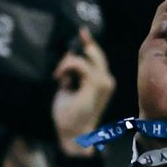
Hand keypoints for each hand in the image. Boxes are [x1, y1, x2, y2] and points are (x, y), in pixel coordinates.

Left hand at [51, 28, 115, 155]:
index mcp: (102, 82)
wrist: (74, 135)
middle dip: (75, 53)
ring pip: (86, 56)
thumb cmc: (70, 115)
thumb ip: (72, 72)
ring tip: (59, 78)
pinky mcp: (96, 85)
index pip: (97, 56)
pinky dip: (68, 67)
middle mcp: (107, 80)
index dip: (89, 43)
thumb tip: (69, 54)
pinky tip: (60, 78)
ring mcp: (104, 82)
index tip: (82, 31)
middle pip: (94, 53)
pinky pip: (80, 64)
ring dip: (68, 63)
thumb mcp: (69, 88)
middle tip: (60, 70)